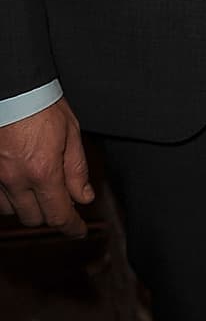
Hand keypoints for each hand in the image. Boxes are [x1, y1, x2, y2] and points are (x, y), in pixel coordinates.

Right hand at [0, 99, 93, 236]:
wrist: (13, 89)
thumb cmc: (42, 104)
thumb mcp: (71, 133)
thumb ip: (77, 169)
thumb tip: (83, 197)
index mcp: (43, 171)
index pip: (59, 215)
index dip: (72, 227)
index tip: (78, 231)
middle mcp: (16, 179)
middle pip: (34, 218)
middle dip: (51, 214)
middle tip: (61, 201)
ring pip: (11, 211)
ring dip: (27, 206)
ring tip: (38, 189)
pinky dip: (8, 197)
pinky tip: (18, 184)